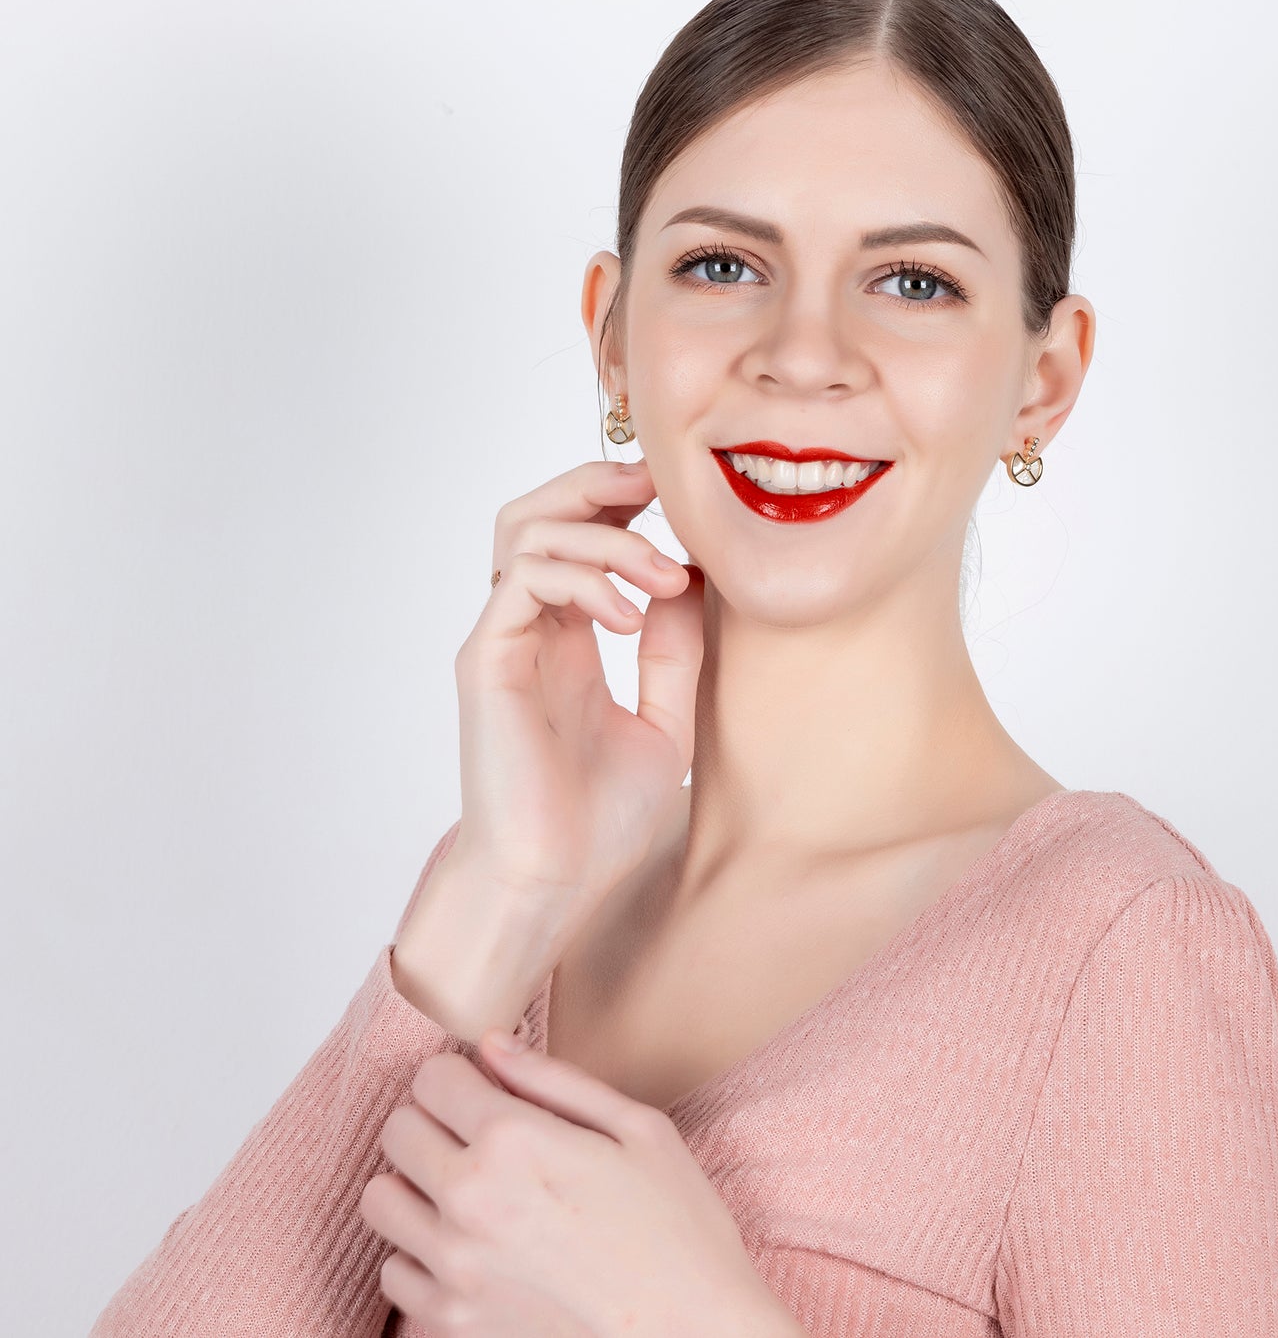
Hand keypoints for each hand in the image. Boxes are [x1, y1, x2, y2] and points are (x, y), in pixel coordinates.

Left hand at [360, 1033, 794, 1337]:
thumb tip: (492, 1044)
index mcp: (516, 1140)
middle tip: (477, 1130)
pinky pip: (392, 1270)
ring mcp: (455, 1267)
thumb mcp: (638, 1127)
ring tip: (466, 1186)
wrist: (694, 1335)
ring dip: (416, 1182)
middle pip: (397, 1129)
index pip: (431, 1077)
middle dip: (432, 1117)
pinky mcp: (452, 1321)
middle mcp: (471, 1200)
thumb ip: (554, 1079)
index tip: (484, 1086)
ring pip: (380, 1197)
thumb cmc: (679, 1229)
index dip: (459, 1072)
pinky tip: (470, 1242)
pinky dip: (420, 1250)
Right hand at [454, 457, 705, 916]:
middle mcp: (529, 629)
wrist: (555, 885)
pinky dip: (583, 579)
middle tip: (662, 494)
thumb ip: (674, 654)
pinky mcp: (487, 659)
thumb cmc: (598, 822)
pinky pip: (525, 579)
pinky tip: (628, 617)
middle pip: (539, 512)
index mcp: (566, 638)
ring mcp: (503, 639)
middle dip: (601, 485)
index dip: (624, 502)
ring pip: (528, 530)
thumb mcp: (664, 724)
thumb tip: (697, 581)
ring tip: (664, 577)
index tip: (684, 505)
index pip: (580, 537)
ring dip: (607, 537)